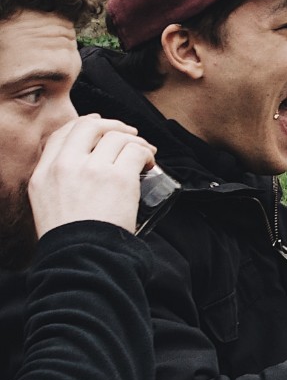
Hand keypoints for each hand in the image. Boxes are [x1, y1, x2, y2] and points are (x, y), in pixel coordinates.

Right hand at [29, 114, 156, 236]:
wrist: (82, 256)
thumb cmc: (72, 237)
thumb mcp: (46, 204)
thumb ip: (58, 180)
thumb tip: (83, 162)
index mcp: (44, 174)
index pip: (62, 135)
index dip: (84, 125)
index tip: (98, 124)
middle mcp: (65, 166)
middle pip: (88, 127)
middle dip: (112, 125)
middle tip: (128, 133)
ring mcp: (92, 169)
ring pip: (116, 136)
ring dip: (135, 140)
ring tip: (144, 152)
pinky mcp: (118, 177)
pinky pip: (136, 150)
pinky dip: (147, 152)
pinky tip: (149, 163)